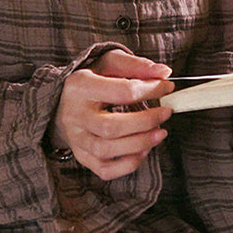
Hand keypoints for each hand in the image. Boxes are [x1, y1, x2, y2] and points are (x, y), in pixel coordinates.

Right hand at [47, 50, 174, 179]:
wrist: (66, 100)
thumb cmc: (93, 80)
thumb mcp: (110, 63)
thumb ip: (136, 65)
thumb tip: (164, 73)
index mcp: (80, 87)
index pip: (121, 91)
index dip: (150, 90)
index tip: (167, 88)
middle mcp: (74, 115)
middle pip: (111, 127)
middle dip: (145, 122)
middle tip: (166, 113)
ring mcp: (76, 138)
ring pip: (107, 150)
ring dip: (140, 144)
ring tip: (159, 133)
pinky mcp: (82, 156)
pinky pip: (105, 169)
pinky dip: (128, 164)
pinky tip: (142, 150)